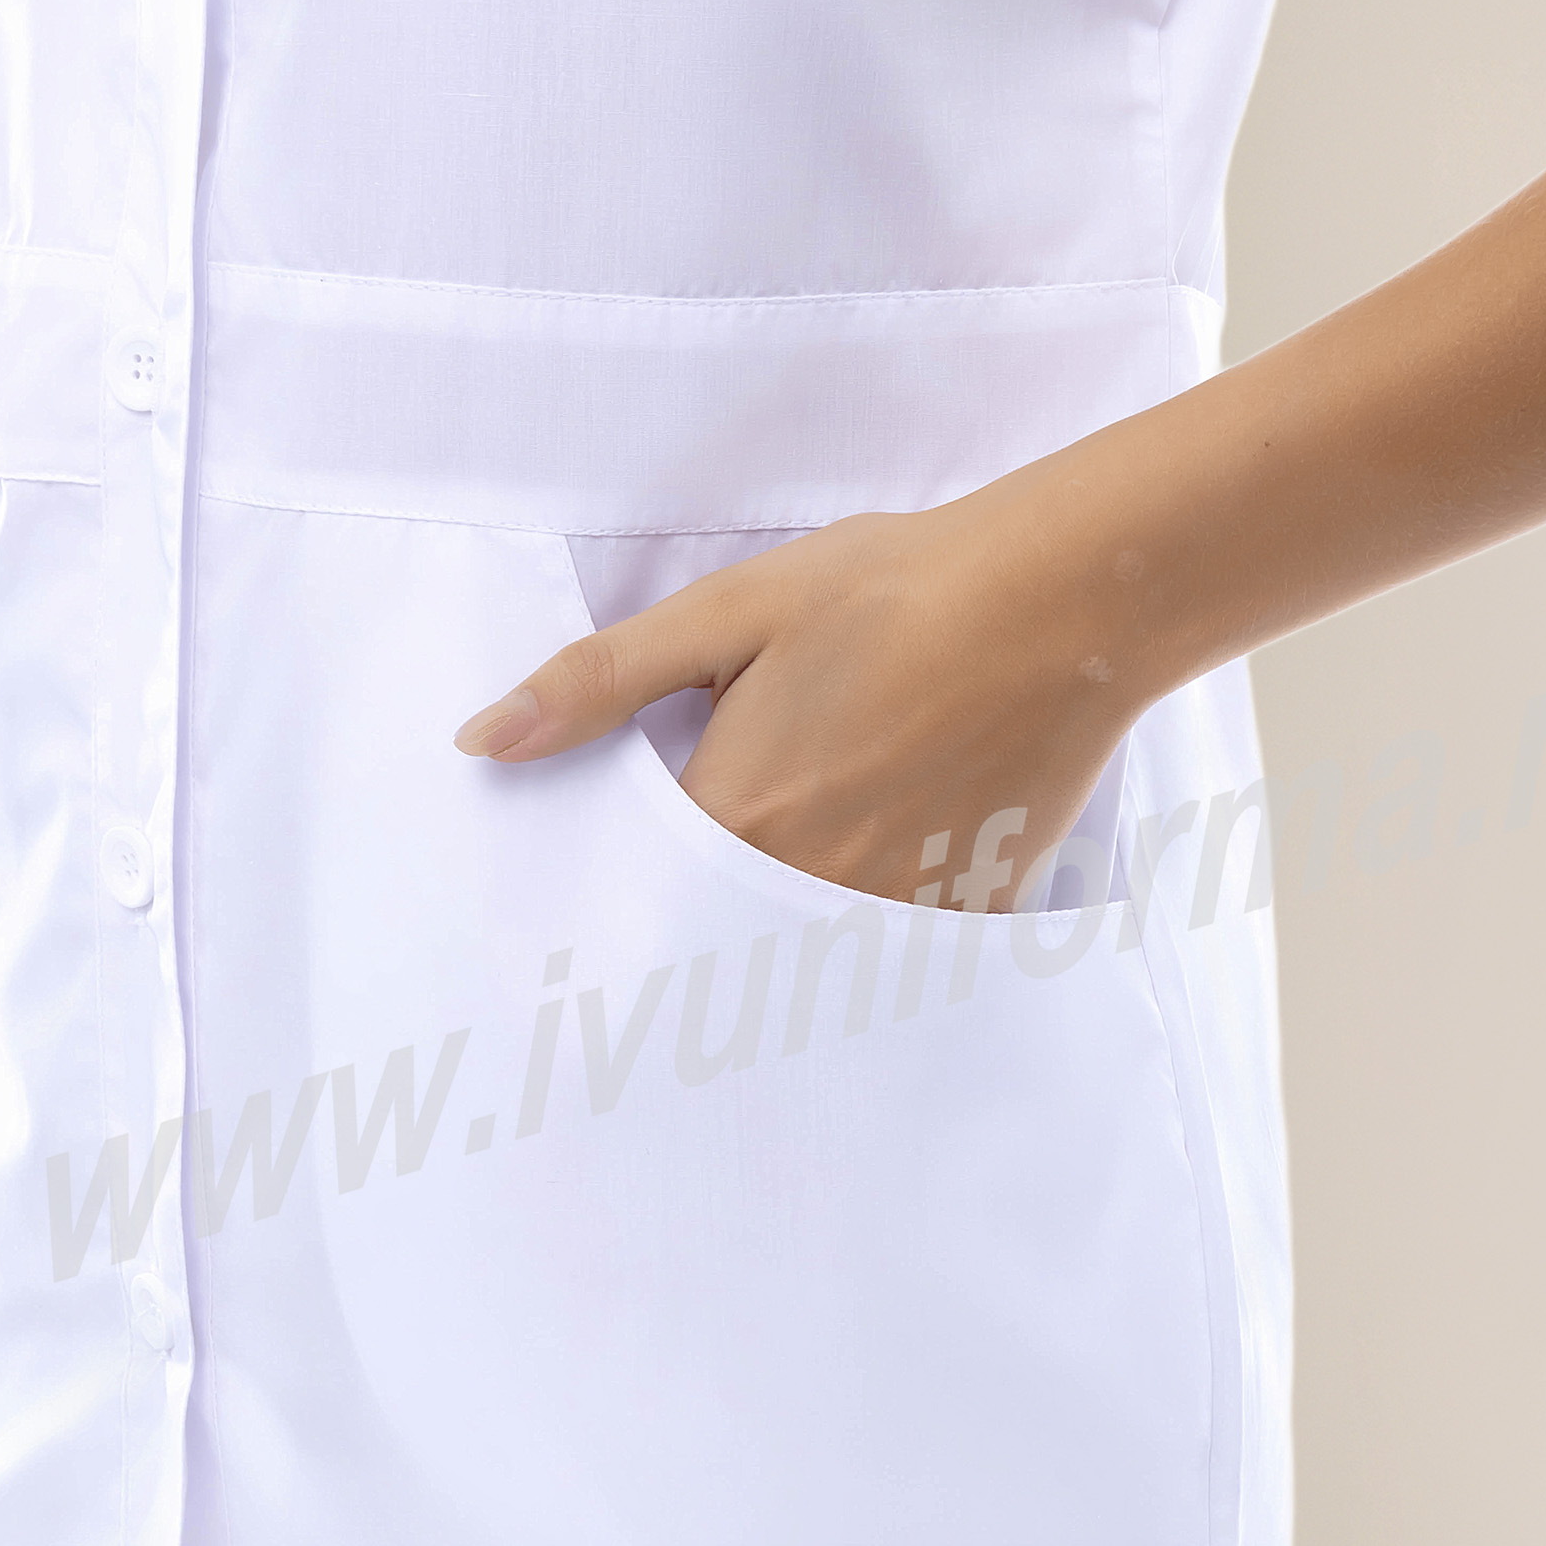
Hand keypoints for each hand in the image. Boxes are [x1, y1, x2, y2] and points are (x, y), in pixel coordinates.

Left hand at [452, 486, 1141, 909]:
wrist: (1061, 600)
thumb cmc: (893, 590)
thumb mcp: (731, 610)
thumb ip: (603, 683)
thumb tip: (485, 740)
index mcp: (738, 814)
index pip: (643, 896)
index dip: (618, 902)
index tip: (589, 938)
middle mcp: (809, 882)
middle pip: (722, 939)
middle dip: (696, 939)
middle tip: (683, 936)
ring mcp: (894, 904)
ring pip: (809, 955)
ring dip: (784, 940)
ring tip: (799, 890)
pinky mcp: (966, 905)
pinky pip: (896, 953)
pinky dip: (873, 934)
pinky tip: (883, 877)